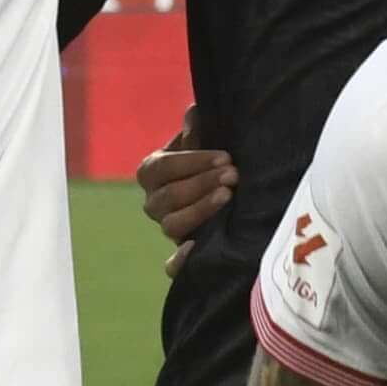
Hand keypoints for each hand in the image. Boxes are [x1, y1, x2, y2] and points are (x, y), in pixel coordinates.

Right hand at [138, 109, 233, 252]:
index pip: (163, 168)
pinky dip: (179, 262)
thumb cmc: (216, 155)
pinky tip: (195, 250)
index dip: (193, 162)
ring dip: (200, 210)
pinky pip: (171, 266)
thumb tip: (195, 119)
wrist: (232, 182)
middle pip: (169, 197)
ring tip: (229, 196)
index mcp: (153, 171)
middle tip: (233, 175)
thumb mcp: (208, 136)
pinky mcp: (183, 251)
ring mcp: (168, 227)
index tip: (225, 157)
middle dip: (202, 184)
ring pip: (172, 225)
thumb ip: (198, 124)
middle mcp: (154, 202)